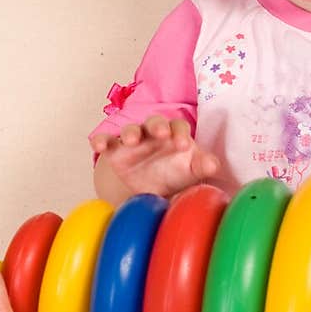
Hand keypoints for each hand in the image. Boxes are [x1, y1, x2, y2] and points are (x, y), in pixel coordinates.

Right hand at [90, 115, 219, 198]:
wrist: (152, 190)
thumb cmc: (175, 174)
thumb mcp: (191, 171)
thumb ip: (202, 166)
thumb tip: (213, 165)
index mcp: (175, 134)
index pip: (178, 127)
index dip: (181, 133)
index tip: (183, 145)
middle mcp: (153, 133)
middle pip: (155, 122)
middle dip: (158, 125)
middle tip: (161, 133)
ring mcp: (134, 140)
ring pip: (130, 129)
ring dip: (131, 132)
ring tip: (132, 141)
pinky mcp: (115, 150)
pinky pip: (106, 140)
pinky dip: (100, 139)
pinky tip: (97, 144)